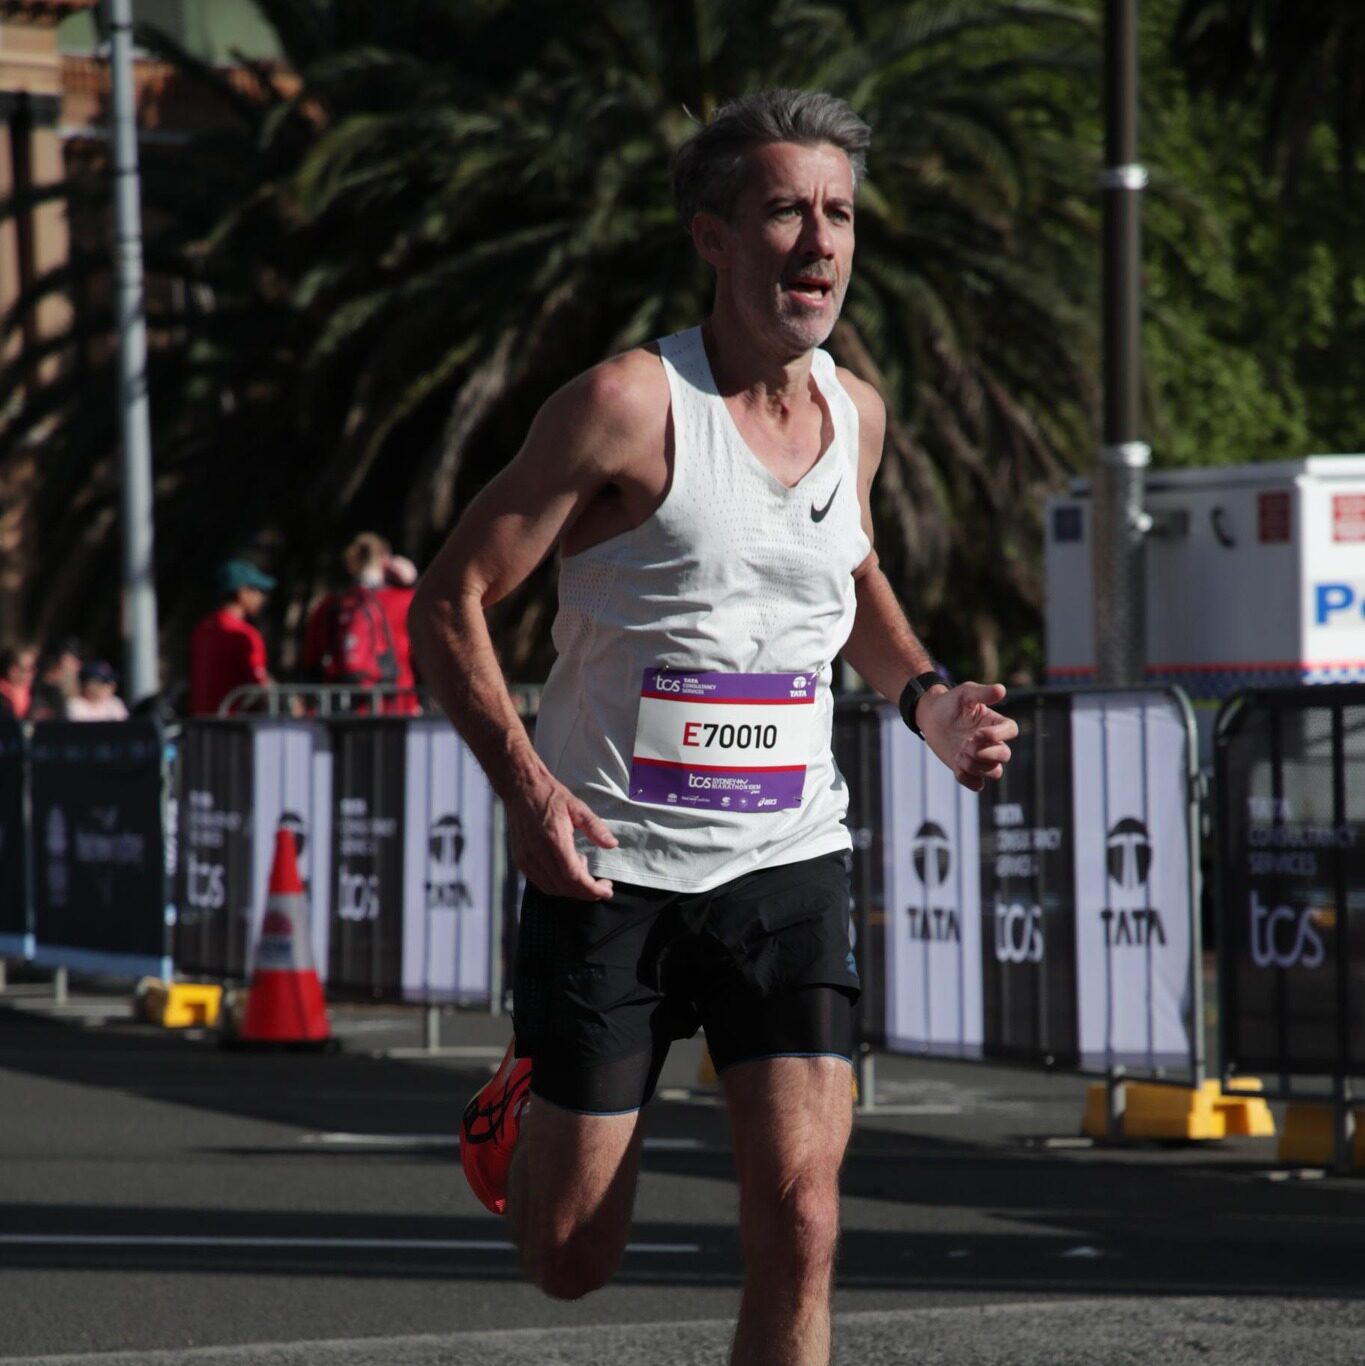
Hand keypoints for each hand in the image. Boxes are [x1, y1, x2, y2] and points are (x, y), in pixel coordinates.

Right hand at [507, 773, 616, 900]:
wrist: (521, 788)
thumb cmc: (550, 796)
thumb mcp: (577, 807)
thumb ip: (595, 828)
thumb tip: (612, 844)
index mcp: (555, 840)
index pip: (575, 877)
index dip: (592, 890)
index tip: (607, 890)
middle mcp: (538, 854)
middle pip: (565, 887)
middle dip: (586, 892)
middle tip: (600, 886)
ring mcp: (527, 859)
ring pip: (552, 888)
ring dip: (572, 889)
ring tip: (583, 870)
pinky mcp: (520, 860)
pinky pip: (540, 883)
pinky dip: (557, 885)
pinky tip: (566, 871)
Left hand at [917, 682, 1016, 791]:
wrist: (930, 717)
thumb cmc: (950, 702)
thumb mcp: (965, 693)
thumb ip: (982, 693)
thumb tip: (1001, 690)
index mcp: (995, 723)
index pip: (1011, 730)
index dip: (998, 735)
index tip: (978, 733)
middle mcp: (992, 742)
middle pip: (1005, 755)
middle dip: (985, 753)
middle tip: (965, 744)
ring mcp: (981, 758)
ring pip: (994, 772)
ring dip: (976, 766)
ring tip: (959, 754)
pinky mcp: (968, 770)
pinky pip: (977, 784)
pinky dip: (967, 779)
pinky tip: (956, 765)